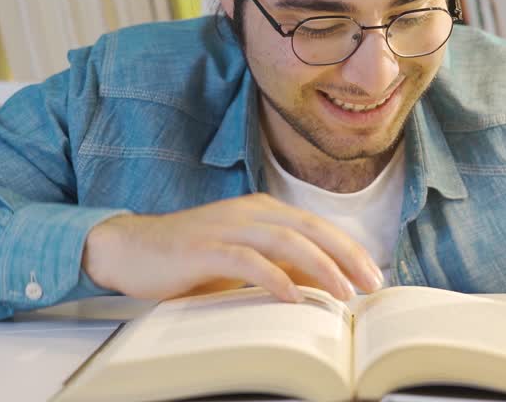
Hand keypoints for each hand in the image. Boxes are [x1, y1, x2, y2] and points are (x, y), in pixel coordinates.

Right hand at [81, 193, 382, 303]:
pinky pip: (246, 259)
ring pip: (286, 241)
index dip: (350, 249)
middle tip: (372, 283)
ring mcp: (227, 227)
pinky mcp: (204, 248)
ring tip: (343, 291)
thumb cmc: (189, 259)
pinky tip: (292, 295)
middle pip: (311, 229)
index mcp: (263, 210)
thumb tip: (321, 283)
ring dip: (320, 266)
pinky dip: (273, 276)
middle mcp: (250, 212)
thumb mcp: (242, 260)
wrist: (131, 249)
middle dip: (347, 256)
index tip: (374, 274)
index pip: (318, 226)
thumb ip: (278, 264)